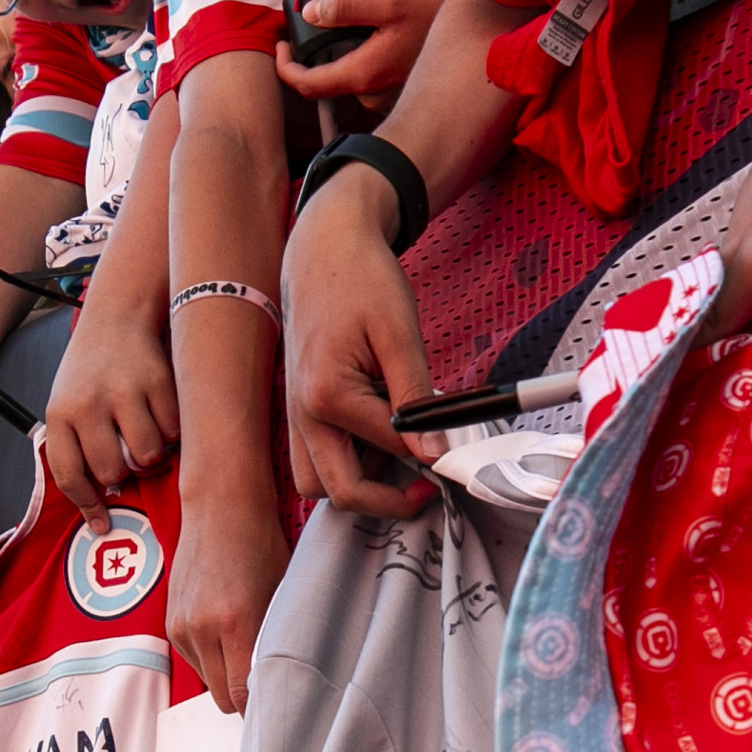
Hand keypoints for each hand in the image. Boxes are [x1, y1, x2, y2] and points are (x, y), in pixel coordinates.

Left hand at [43, 295, 180, 522]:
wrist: (116, 318)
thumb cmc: (90, 373)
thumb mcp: (67, 405)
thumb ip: (78, 447)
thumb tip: (102, 500)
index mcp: (60, 414)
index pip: (69, 475)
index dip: (87, 505)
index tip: (103, 523)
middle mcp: (88, 403)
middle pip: (112, 471)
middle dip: (124, 473)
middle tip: (126, 457)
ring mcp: (124, 391)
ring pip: (147, 456)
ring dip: (150, 454)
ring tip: (145, 435)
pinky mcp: (157, 382)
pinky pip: (172, 431)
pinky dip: (171, 431)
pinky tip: (160, 414)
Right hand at [167, 473, 289, 717]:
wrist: (221, 507)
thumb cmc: (261, 544)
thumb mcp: (282, 593)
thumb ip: (277, 641)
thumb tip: (285, 683)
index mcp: (236, 622)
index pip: (244, 696)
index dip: (262, 711)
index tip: (280, 713)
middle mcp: (202, 630)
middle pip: (223, 699)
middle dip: (245, 699)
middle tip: (270, 686)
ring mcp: (182, 627)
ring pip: (208, 682)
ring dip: (227, 677)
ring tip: (248, 649)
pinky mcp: (171, 622)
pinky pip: (194, 661)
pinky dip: (212, 658)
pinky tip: (227, 631)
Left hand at [277, 0, 450, 122]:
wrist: (477, 32)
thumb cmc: (435, 13)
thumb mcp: (389, 1)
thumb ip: (346, 7)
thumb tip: (309, 13)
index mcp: (364, 73)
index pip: (308, 86)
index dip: (285, 69)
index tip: (279, 48)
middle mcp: (373, 95)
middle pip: (326, 87)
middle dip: (310, 63)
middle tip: (304, 35)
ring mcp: (387, 99)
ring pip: (347, 85)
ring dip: (337, 64)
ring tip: (337, 36)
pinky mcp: (398, 95)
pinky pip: (366, 86)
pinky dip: (357, 67)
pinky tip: (366, 45)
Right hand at [278, 179, 438, 517]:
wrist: (323, 250)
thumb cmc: (362, 281)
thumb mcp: (399, 334)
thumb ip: (416, 398)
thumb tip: (433, 451)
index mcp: (326, 396)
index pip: (386, 450)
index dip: (427, 457)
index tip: (456, 454)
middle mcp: (302, 414)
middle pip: (339, 491)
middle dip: (387, 500)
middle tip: (427, 486)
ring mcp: (295, 416)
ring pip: (319, 484)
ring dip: (359, 484)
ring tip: (398, 455)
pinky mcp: (299, 412)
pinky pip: (315, 460)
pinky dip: (345, 464)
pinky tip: (378, 438)